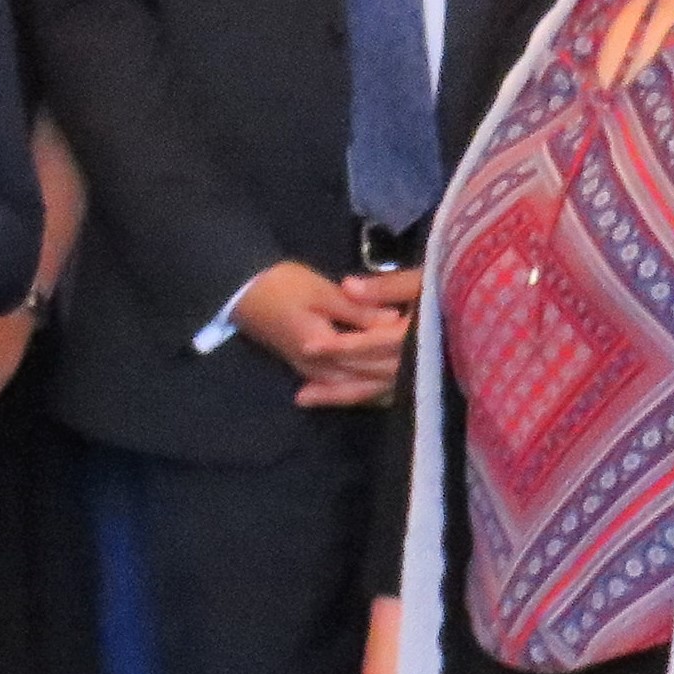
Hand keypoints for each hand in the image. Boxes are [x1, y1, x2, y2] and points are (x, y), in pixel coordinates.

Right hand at [236, 261, 413, 407]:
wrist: (242, 292)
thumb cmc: (281, 286)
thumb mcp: (320, 292)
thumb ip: (357, 309)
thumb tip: (394, 319)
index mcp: (324, 347)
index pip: (371, 354)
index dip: (399, 347)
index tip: (427, 333)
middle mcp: (320, 368)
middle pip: (367, 377)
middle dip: (398, 369)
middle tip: (431, 357)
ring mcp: (314, 372)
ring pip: (356, 388)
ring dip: (382, 383)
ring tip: (414, 378)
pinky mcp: (311, 369)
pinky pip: (343, 386)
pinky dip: (363, 386)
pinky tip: (381, 385)